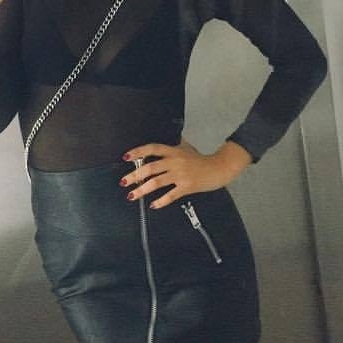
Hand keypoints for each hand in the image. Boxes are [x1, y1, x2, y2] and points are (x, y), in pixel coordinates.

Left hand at [120, 139, 251, 208]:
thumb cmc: (202, 160)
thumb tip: (171, 137)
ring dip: (142, 190)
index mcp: (174, 151)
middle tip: (123, 181)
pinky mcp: (187, 186)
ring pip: (157, 182)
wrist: (219, 168)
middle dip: (135, 175)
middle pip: (150, 167)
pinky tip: (153, 205)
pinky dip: (161, 201)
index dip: (138, 152)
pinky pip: (171, 195)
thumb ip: (176, 144)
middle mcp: (175, 161)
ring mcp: (181, 174)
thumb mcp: (187, 148)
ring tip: (131, 196)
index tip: (126, 157)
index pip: (153, 148)